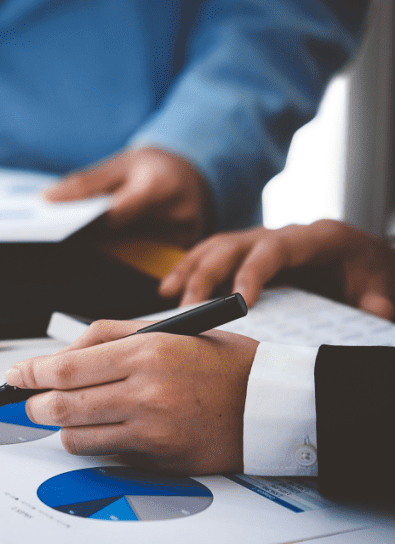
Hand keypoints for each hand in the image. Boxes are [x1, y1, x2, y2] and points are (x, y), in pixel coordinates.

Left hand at [7, 319, 259, 474]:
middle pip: (60, 408)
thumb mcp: (165, 330)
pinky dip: (98, 443)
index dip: (29, 374)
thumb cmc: (218, 360)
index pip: (64, 369)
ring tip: (72, 414)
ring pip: (76, 438)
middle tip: (31, 400)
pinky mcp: (162, 461)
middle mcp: (146, 394)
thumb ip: (107, 337)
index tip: (14, 375)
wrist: (272, 403)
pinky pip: (108, 455)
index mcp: (145, 354)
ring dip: (64, 427)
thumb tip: (57, 357)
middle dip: (34, 404)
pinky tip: (110, 428)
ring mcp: (154, 433)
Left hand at [44, 146, 210, 243]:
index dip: (84, 225)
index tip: (59, 227)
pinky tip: (109, 246)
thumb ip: (85, 183)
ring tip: (85, 238)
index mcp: (160, 188)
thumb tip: (49, 198)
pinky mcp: (184, 252)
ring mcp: (184, 237)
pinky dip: (123, 253)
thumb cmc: (151, 168)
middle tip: (63, 235)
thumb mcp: (120, 164)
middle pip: (120, 239)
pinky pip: (144, 259)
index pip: (113, 217)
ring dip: (105, 248)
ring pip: (130, 253)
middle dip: (90, 237)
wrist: (192, 174)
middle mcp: (178, 216)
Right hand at [158, 219, 394, 318]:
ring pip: (218, 246)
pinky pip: (213, 254)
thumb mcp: (381, 286)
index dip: (254, 272)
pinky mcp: (250, 253)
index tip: (240, 303)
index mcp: (318, 237)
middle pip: (235, 244)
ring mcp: (264, 240)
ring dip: (191, 270)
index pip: (276, 249)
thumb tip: (378, 311)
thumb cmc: (371, 275)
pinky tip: (169, 290)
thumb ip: (379, 300)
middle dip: (208, 274)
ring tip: (170, 296)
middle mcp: (284, 232)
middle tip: (189, 307)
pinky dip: (189, 269)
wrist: (368, 265)